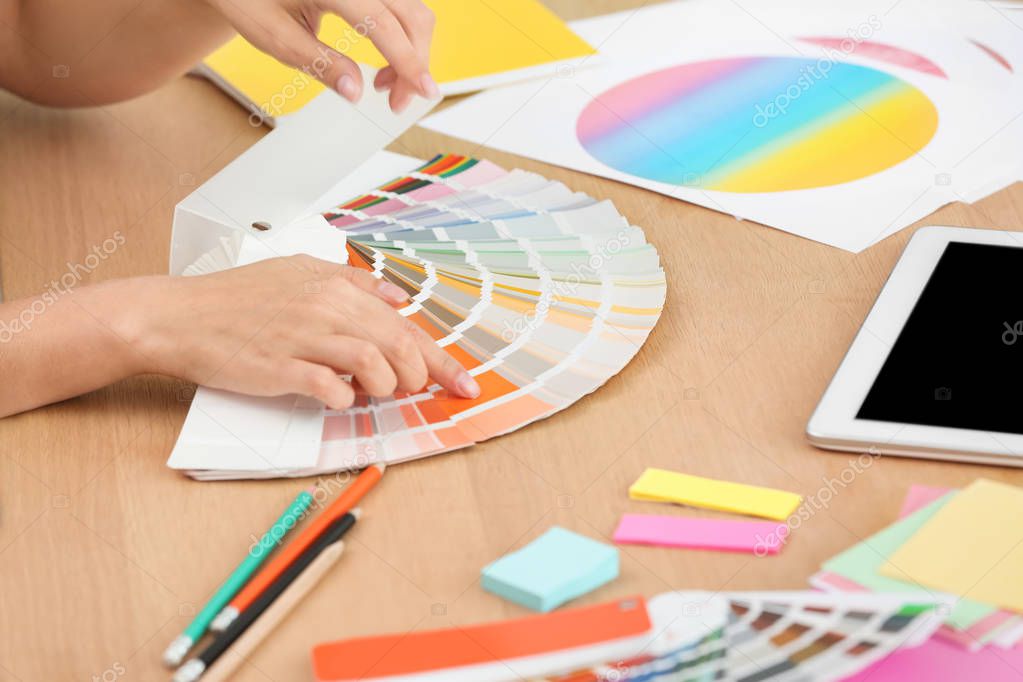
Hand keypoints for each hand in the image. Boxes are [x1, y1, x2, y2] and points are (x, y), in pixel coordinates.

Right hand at [109, 256, 479, 408]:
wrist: (179, 316)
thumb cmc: (238, 299)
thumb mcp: (299, 272)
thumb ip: (353, 282)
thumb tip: (399, 298)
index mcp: (335, 287)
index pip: (406, 325)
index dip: (443, 360)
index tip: (466, 385)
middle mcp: (325, 308)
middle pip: (399, 345)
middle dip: (420, 377)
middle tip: (414, 392)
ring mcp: (302, 337)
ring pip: (373, 365)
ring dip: (384, 388)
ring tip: (372, 393)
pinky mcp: (278, 367)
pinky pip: (330, 388)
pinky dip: (345, 399)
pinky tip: (338, 398)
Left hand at [205, 0, 437, 111]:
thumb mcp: (274, 35)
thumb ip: (318, 62)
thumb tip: (356, 91)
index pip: (383, 23)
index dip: (408, 60)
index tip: (426, 92)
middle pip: (411, 15)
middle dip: (415, 62)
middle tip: (397, 101)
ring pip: (411, 10)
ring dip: (411, 50)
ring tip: (385, 83)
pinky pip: (398, 7)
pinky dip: (401, 35)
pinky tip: (385, 58)